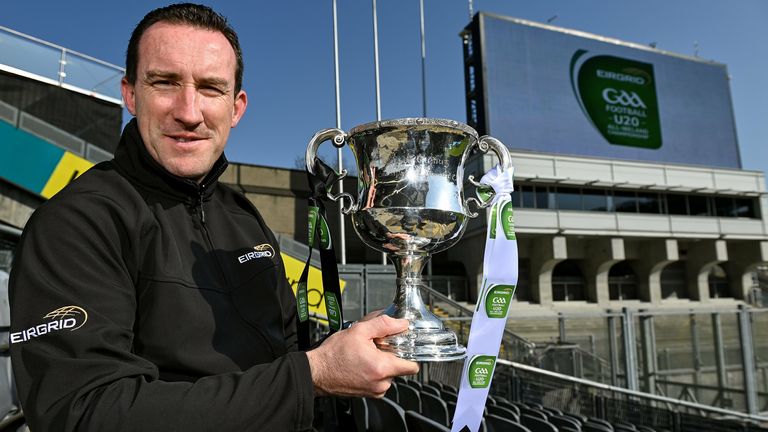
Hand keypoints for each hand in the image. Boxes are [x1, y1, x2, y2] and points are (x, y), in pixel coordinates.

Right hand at [305, 315, 419, 397]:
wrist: (316, 372)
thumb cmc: (333, 355)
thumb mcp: (359, 331)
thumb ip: (383, 324)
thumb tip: (400, 323)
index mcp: (382, 368)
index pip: (413, 366)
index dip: (411, 353)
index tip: (404, 346)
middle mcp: (381, 383)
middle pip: (400, 368)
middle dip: (391, 355)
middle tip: (378, 346)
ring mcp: (374, 391)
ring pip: (389, 374)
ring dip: (382, 363)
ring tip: (367, 354)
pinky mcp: (368, 394)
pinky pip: (379, 381)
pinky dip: (374, 372)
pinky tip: (362, 363)